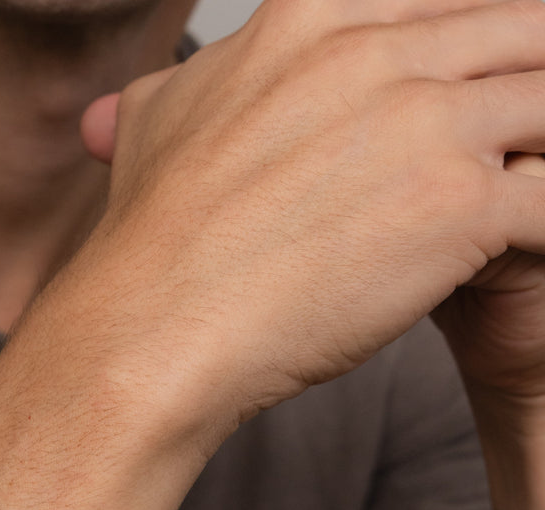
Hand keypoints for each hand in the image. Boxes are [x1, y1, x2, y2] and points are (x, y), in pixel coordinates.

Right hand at [77, 0, 544, 428]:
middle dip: (531, 85)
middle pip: (520, 34)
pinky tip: (524, 252)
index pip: (443, 2)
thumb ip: (194, 86)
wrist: (152, 326)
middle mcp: (376, 52)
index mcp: (313, 20)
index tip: (477, 91)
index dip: (472, 50)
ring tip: (524, 199)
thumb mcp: (158, 124)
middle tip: (523, 145)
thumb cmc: (154, 246)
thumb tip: (165, 85)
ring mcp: (425, 124)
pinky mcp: (458, 205)